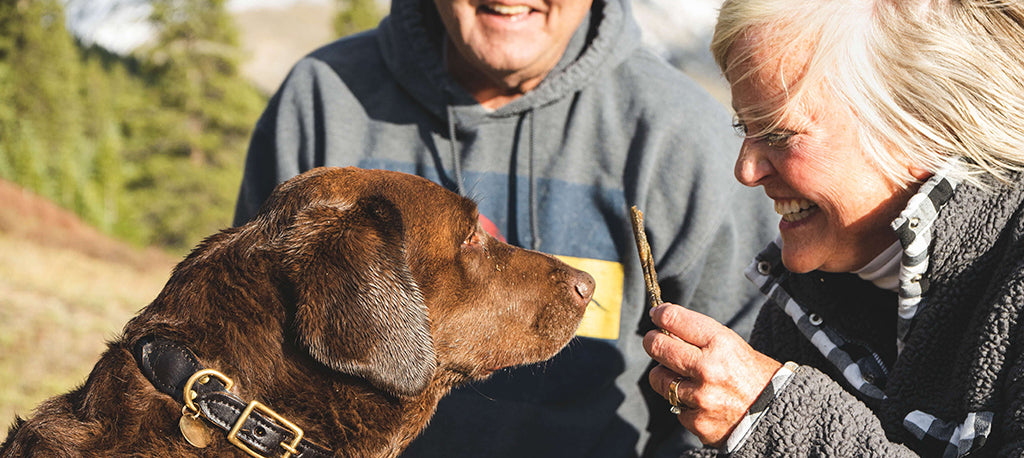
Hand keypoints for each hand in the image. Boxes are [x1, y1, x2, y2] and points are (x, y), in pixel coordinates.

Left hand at [643, 303, 781, 445]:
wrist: (777, 412)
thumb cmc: (753, 374)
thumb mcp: (732, 345)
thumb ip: (699, 337)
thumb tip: (664, 325)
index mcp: (720, 343)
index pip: (673, 319)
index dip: (660, 314)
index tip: (657, 315)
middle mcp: (708, 368)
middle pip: (658, 347)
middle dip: (653, 341)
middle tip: (655, 342)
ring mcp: (701, 397)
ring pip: (659, 379)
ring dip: (666, 376)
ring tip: (683, 377)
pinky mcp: (697, 420)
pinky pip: (674, 406)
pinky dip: (683, 403)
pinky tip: (700, 401)